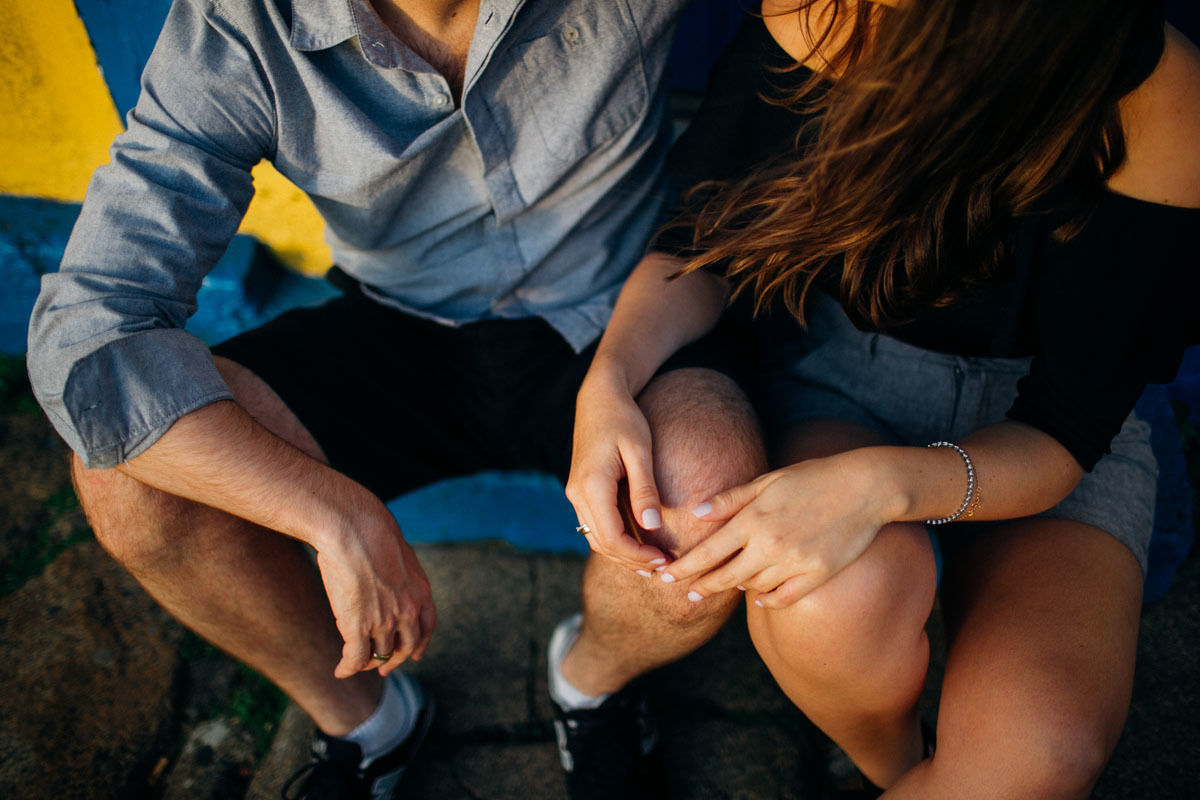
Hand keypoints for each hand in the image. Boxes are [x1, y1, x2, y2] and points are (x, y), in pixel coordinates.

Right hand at [315, 508, 436, 677]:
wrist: (354, 530)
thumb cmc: (368, 532)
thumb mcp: (395, 553)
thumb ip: (395, 572)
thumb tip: (382, 575)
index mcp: (420, 591)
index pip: (427, 626)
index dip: (420, 644)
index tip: (415, 654)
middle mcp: (408, 610)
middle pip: (405, 647)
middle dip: (394, 661)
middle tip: (384, 669)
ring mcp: (384, 622)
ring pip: (378, 655)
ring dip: (367, 663)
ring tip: (354, 665)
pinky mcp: (359, 628)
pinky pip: (356, 658)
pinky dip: (348, 668)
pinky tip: (341, 671)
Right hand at [565, 367, 668, 571]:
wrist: (599, 397)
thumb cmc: (624, 418)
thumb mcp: (639, 451)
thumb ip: (644, 489)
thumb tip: (652, 526)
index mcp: (592, 486)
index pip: (612, 537)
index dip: (638, 554)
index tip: (664, 559)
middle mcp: (577, 493)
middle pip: (602, 543)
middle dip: (632, 560)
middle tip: (663, 567)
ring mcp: (575, 492)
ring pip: (595, 538)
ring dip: (622, 554)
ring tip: (652, 562)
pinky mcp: (580, 490)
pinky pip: (594, 525)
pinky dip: (614, 540)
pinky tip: (636, 543)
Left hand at [660, 452, 892, 607]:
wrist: (865, 487)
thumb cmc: (813, 477)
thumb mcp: (768, 481)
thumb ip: (730, 500)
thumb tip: (697, 513)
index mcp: (753, 519)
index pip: (708, 552)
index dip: (684, 568)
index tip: (666, 577)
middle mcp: (770, 544)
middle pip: (725, 577)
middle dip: (702, 587)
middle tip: (688, 595)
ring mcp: (795, 562)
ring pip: (753, 587)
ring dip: (737, 587)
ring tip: (728, 583)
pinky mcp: (818, 574)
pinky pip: (784, 597)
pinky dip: (767, 599)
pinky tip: (759, 596)